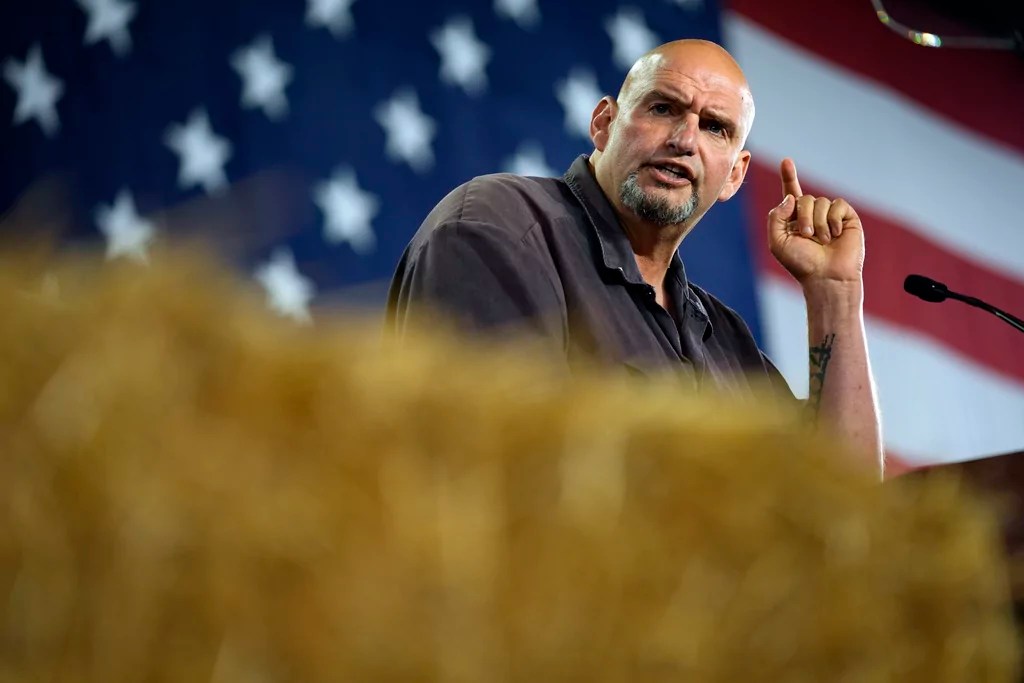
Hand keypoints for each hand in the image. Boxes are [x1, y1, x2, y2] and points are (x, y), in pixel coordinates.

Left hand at [767, 158, 864, 284]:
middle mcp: (812, 215)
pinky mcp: (847, 217)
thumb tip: (791, 197)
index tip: (786, 161)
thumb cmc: (801, 263)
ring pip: (820, 201)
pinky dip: (834, 220)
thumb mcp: (777, 241)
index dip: (788, 176)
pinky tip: (836, 235)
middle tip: (807, 237)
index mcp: (794, 219)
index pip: (791, 193)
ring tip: (822, 241)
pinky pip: (837, 205)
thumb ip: (776, 217)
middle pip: (804, 198)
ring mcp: (830, 215)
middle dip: (803, 217)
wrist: (826, 276)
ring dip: (818, 222)